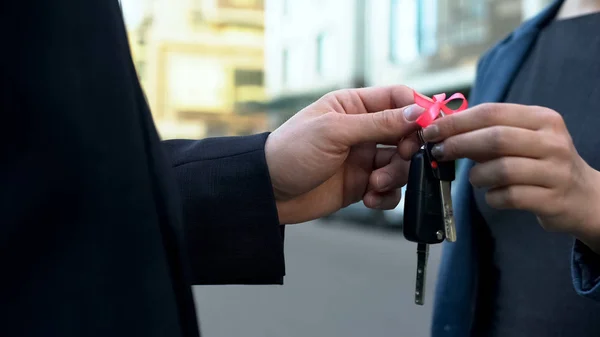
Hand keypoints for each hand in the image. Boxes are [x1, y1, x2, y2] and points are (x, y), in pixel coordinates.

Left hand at [265, 86, 424, 223]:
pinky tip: (369, 198)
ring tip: (373, 184)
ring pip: (401, 164)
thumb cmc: (292, 152)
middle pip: (406, 133)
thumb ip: (377, 123)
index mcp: (353, 106)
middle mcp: (362, 130)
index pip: (398, 98)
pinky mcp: (361, 184)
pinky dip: (385, 196)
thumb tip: (416, 112)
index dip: (417, 109)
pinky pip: (389, 189)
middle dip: (408, 148)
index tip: (428, 127)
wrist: (269, 192)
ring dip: (394, 175)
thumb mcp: (334, 131)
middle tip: (400, 157)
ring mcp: (363, 158)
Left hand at [421, 103, 599, 250]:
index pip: (492, 113)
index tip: (431, 130)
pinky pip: (508, 196)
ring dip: (477, 175)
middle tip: (439, 152)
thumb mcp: (523, 138)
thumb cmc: (540, 163)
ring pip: (501, 169)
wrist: (583, 197)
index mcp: (542, 119)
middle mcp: (552, 142)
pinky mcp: (551, 200)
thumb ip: (488, 131)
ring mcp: (555, 172)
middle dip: (459, 144)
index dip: (456, 121)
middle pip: (495, 138)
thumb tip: (442, 128)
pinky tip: (493, 194)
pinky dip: (492, 197)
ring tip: (475, 178)